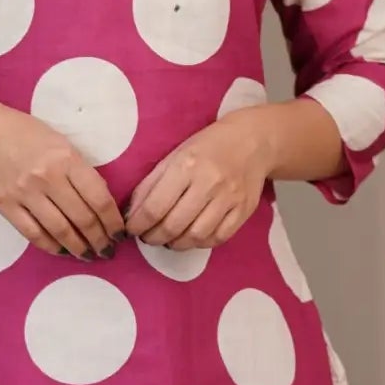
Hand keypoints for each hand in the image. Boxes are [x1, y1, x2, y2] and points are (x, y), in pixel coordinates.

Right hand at [0, 97, 122, 256]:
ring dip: (78, 248)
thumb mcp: (62, 144)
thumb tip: (101, 205)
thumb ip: (80, 171)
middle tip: (107, 251)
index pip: (99, 198)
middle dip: (100, 240)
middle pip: (82, 218)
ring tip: (88, 255)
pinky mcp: (5, 205)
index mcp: (66, 159)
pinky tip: (62, 251)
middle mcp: (47, 177)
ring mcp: (24, 193)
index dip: (113, 221)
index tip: (120, 233)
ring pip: (59, 230)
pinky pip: (33, 233)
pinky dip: (51, 246)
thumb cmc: (28, 135)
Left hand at [123, 111, 271, 248]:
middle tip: (148, 237)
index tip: (131, 229)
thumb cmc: (208, 146)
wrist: (253, 141)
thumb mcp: (175, 155)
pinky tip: (191, 237)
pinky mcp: (244, 210)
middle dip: (153, 237)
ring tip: (167, 239)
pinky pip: (218, 238)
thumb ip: (151, 184)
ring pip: (195, 236)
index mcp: (186, 165)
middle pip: (173, 225)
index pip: (155, 207)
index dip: (138, 225)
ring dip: (175, 244)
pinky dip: (200, 243)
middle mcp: (209, 183)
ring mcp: (229, 199)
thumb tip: (132, 213)